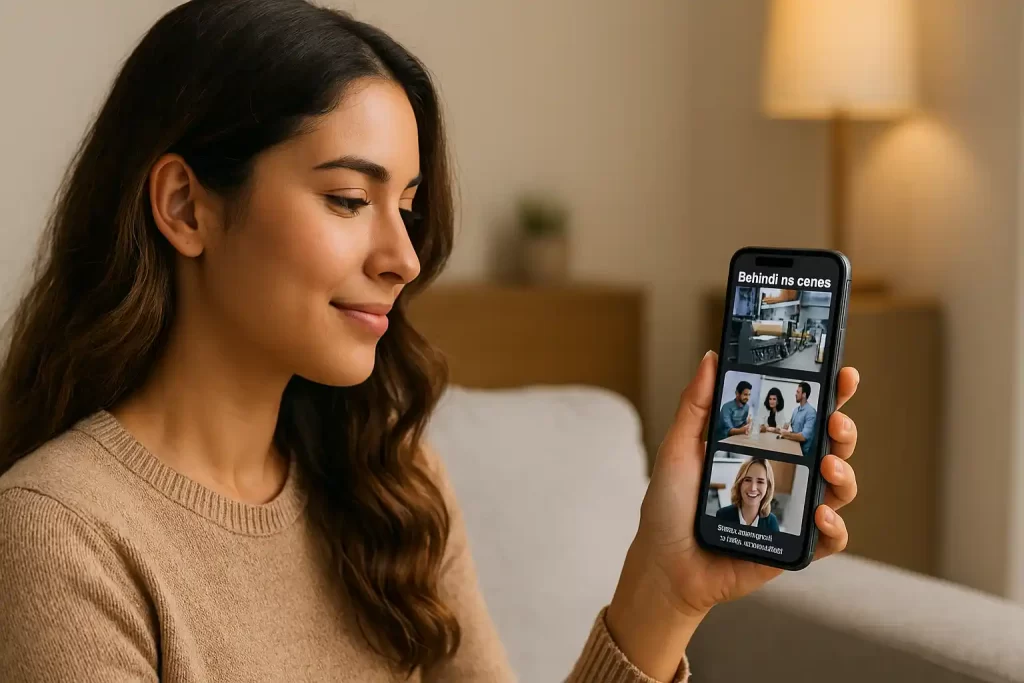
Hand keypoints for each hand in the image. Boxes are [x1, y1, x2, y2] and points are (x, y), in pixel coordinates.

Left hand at [607, 352, 859, 678]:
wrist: (664, 564)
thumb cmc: (669, 507)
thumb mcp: (678, 449)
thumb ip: (696, 404)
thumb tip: (712, 357)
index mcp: (761, 447)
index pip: (802, 416)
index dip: (829, 393)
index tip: (842, 373)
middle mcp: (783, 475)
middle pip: (831, 445)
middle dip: (844, 428)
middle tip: (836, 420)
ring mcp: (792, 511)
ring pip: (839, 487)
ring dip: (844, 472)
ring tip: (828, 465)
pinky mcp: (794, 547)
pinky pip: (831, 538)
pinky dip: (834, 526)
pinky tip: (819, 514)